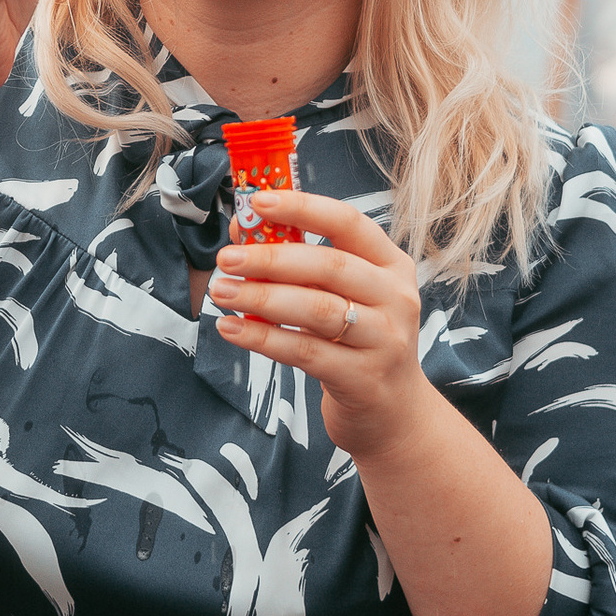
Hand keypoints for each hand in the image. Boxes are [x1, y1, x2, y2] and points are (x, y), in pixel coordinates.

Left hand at [209, 188, 432, 460]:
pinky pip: (305, 351)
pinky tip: (232, 329)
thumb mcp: (346, 296)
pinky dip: (264, 337)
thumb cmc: (358, 342)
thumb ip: (305, 265)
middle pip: (329, 267)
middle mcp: (396, 298)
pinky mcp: (364, 379)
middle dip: (271, 258)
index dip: (302, 208)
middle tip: (226, 259)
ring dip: (261, 297)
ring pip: (316, 309)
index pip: (347, 223)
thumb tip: (244, 232)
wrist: (394, 413)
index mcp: (391, 265)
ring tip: (220, 292)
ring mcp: (384, 340)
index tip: (258, 202)